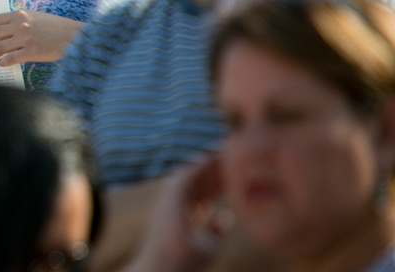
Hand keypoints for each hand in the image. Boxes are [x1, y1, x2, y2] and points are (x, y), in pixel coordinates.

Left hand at [0, 10, 83, 65]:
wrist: (73, 35)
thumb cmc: (54, 26)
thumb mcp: (35, 17)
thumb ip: (19, 20)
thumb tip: (2, 29)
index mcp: (20, 15)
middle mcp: (20, 25)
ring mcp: (25, 39)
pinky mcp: (32, 52)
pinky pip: (10, 58)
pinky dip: (2, 62)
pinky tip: (1, 63)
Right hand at [127, 157, 227, 271]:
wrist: (167, 267)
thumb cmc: (186, 262)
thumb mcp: (208, 244)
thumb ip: (215, 228)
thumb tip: (226, 216)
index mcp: (186, 212)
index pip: (207, 190)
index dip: (222, 180)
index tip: (240, 170)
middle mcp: (178, 201)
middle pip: (202, 179)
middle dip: (219, 167)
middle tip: (236, 152)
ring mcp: (173, 196)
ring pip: (195, 171)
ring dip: (211, 160)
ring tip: (227, 147)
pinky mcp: (172, 193)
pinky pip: (189, 172)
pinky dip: (201, 163)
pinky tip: (216, 155)